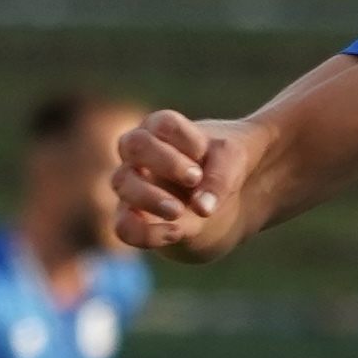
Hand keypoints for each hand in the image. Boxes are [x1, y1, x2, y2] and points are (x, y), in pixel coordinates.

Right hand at [115, 109, 265, 259]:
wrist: (226, 201)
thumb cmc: (226, 167)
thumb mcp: (236, 162)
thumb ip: (223, 175)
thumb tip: (201, 208)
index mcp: (164, 129)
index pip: (163, 124)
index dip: (184, 140)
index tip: (204, 153)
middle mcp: (141, 153)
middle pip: (133, 145)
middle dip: (164, 162)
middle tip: (195, 179)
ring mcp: (133, 184)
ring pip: (121, 183)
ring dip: (149, 198)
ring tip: (178, 212)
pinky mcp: (135, 218)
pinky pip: (124, 227)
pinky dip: (146, 234)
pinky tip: (177, 234)